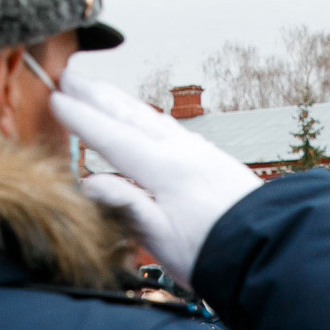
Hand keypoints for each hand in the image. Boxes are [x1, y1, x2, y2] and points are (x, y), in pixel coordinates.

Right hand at [48, 74, 259, 292]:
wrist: (274, 251)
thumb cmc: (216, 254)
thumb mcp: (162, 238)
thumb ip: (125, 206)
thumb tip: (90, 183)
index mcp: (165, 169)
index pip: (112, 137)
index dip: (81, 119)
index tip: (55, 100)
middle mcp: (183, 152)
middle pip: (132, 116)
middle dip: (97, 96)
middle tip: (69, 75)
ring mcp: (202, 154)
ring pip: (153, 119)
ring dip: (122, 102)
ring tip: (100, 91)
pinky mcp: (215, 163)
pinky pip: (172, 131)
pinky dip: (150, 120)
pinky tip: (148, 123)